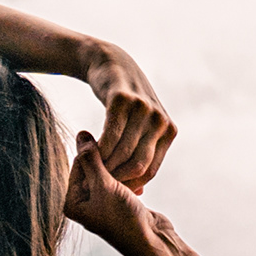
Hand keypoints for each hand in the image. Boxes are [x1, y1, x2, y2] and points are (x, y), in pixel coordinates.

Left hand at [66, 137, 150, 248]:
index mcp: (72, 203)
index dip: (93, 154)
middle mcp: (83, 204)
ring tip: (131, 178)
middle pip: (91, 169)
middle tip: (124, 163)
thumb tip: (80, 134)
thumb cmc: (125, 219)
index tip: (112, 148)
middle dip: (108, 163)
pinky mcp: (118, 203)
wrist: (152, 242)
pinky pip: (118, 183)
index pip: (77, 165)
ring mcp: (101, 204)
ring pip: (107, 174)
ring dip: (120, 172)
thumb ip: (91, 160)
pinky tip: (138, 188)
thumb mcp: (105, 186)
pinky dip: (128, 181)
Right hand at [77, 44, 175, 188]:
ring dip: (103, 165)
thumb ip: (142, 155)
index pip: (150, 171)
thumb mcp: (140, 127)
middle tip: (95, 182)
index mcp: (169, 130)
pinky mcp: (122, 100)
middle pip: (137, 165)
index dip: (128, 185)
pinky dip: (98, 149)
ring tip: (88, 169)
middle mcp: (160, 120)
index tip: (109, 189)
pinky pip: (109, 136)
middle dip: (115, 178)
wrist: (111, 63)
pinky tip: (87, 151)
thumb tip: (140, 192)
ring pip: (122, 153)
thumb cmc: (125, 104)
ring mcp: (143, 109)